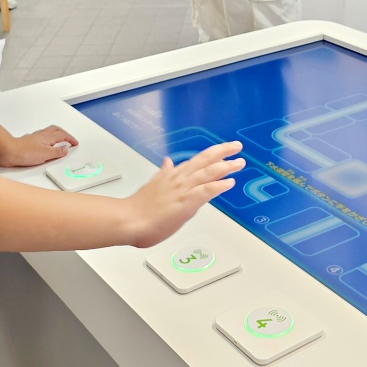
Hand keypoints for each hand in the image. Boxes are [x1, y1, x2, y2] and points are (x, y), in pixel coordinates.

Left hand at [0, 125, 78, 167]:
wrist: (9, 151)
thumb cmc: (25, 152)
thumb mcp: (46, 154)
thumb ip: (57, 152)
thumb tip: (65, 149)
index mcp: (48, 137)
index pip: (63, 136)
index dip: (70, 139)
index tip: (75, 143)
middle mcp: (41, 135)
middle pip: (56, 130)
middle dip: (64, 133)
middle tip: (69, 138)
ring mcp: (34, 138)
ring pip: (48, 133)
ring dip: (56, 134)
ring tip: (59, 139)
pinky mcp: (28, 142)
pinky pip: (41, 137)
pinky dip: (47, 139)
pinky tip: (44, 143)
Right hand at [127, 141, 243, 247]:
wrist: (127, 219)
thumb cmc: (138, 208)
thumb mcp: (152, 184)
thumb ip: (163, 174)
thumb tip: (167, 163)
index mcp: (172, 175)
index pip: (196, 160)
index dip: (212, 153)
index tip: (223, 149)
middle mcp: (180, 179)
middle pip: (205, 160)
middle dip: (223, 152)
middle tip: (236, 147)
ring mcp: (183, 189)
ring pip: (208, 172)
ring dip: (226, 166)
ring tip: (238, 162)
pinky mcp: (185, 202)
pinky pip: (206, 191)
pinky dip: (219, 185)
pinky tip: (229, 182)